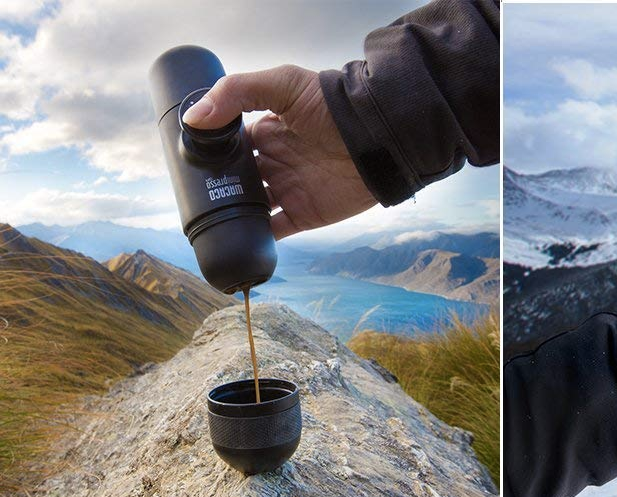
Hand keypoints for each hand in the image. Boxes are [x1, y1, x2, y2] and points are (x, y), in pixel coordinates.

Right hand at [182, 65, 376, 239]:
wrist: (377, 136)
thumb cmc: (332, 105)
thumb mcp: (283, 84)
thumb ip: (236, 93)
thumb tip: (194, 118)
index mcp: (267, 132)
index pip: (229, 144)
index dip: (209, 151)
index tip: (184, 159)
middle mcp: (275, 162)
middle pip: (236, 179)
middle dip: (215, 185)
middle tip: (191, 193)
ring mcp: (288, 190)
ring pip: (248, 207)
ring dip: (230, 212)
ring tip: (206, 218)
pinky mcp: (303, 215)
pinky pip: (273, 232)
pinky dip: (254, 237)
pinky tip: (234, 238)